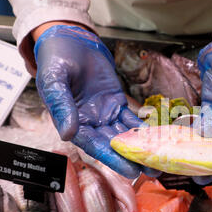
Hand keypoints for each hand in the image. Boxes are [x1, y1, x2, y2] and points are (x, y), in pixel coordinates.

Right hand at [34, 25, 158, 178]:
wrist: (70, 40)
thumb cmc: (55, 60)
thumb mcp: (53, 81)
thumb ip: (61, 106)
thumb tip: (67, 134)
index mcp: (71, 122)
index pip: (93, 145)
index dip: (112, 158)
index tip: (130, 171)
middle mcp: (89, 123)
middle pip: (112, 144)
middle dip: (131, 158)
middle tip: (152, 171)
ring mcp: (104, 114)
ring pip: (124, 134)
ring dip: (141, 147)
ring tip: (159, 161)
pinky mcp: (116, 103)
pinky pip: (131, 118)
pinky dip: (143, 127)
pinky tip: (158, 137)